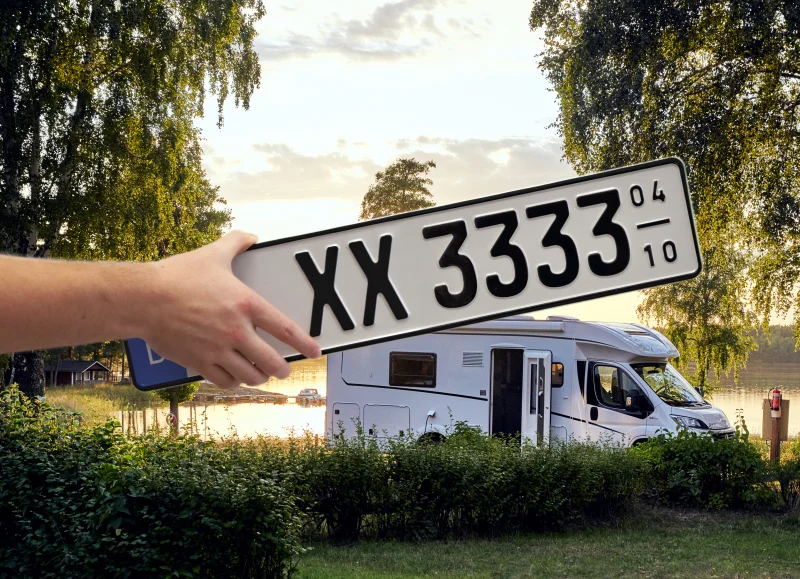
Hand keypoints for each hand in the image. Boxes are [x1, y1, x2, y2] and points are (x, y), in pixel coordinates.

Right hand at [136, 231, 320, 388]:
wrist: (143, 299)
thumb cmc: (177, 276)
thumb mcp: (212, 254)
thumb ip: (236, 244)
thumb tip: (250, 236)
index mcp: (246, 305)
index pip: (285, 329)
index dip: (304, 343)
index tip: (315, 352)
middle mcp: (236, 331)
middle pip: (272, 362)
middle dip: (282, 368)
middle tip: (284, 369)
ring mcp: (218, 349)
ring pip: (250, 375)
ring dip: (260, 376)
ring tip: (262, 374)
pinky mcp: (199, 362)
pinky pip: (225, 380)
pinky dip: (234, 380)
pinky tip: (236, 376)